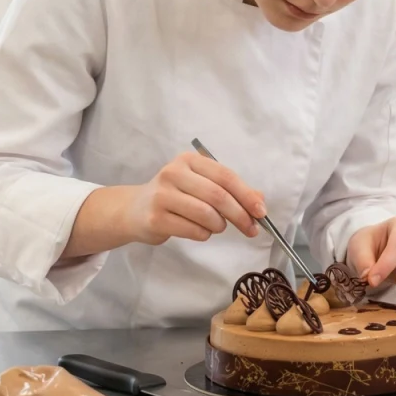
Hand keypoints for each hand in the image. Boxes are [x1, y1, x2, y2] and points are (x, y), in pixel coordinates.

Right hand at [121, 152, 263, 244]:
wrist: (134, 209)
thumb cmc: (174, 196)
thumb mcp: (200, 185)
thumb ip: (230, 190)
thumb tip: (259, 201)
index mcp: (189, 161)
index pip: (225, 176)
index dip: (247, 195)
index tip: (261, 212)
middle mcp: (173, 173)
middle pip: (217, 196)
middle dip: (240, 215)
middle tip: (251, 229)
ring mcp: (162, 196)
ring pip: (206, 215)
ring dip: (219, 226)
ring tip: (217, 227)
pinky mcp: (156, 218)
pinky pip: (193, 230)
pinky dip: (204, 234)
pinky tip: (199, 231)